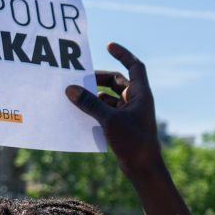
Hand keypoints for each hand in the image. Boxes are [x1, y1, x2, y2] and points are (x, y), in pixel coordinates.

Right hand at [65, 42, 162, 178]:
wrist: (144, 169)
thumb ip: (89, 103)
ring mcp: (130, 113)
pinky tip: (81, 113)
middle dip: (99, 78)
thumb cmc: (133, 142)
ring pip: (110, 97)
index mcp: (140, 94)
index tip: (108, 45)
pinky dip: (95, 109)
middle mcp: (136, 100)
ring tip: (76, 96)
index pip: (134, 66)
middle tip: (80, 79)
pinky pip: (107, 111)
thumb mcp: (109, 120)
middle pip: (117, 81)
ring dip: (94, 95)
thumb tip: (71, 89)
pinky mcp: (123, 125)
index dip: (123, 53)